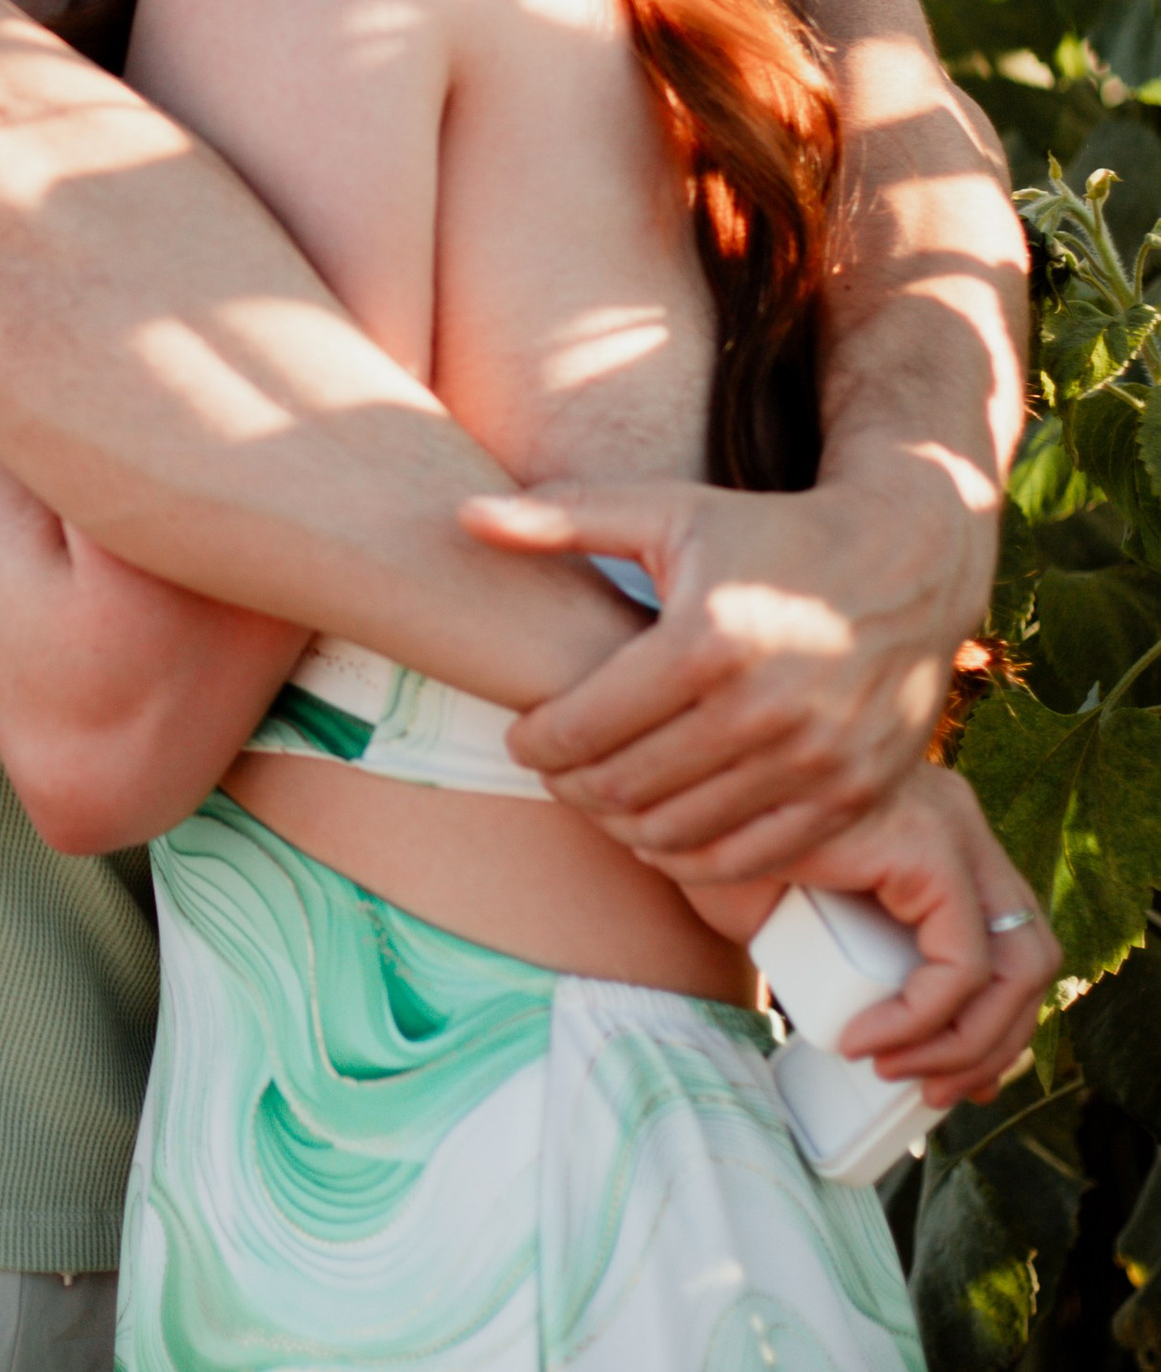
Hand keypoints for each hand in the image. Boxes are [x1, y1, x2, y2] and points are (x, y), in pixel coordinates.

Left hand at [465, 463, 986, 881]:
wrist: (910, 561)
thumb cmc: (769, 534)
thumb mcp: (669, 512)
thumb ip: (562, 519)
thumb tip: (461, 513)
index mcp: (708, 640)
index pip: (584, 727)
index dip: (536, 743)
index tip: (522, 736)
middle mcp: (766, 709)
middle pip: (624, 788)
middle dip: (570, 787)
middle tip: (554, 771)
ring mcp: (816, 762)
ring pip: (678, 834)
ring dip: (623, 825)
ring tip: (603, 794)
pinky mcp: (854, 797)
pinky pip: (748, 859)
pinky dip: (692, 855)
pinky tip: (665, 823)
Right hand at [680, 765, 1060, 1113]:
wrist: (670, 802)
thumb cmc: (721, 861)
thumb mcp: (805, 923)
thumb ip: (848, 963)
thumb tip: (892, 1053)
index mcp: (942, 835)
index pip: (1013, 940)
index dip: (999, 1024)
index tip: (948, 1080)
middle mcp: (961, 822)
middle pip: (1032, 954)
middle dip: (996, 1043)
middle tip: (933, 1092)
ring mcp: (952, 825)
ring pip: (1019, 963)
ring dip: (970, 1043)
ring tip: (895, 1071)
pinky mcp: (926, 841)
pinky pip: (961, 960)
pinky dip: (928, 1018)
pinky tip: (872, 1042)